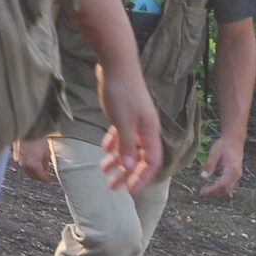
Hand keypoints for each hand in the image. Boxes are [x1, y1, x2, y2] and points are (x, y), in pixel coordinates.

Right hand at [10, 137, 54, 181]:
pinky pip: (23, 165)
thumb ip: (46, 163)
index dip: (46, 179)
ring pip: (27, 171)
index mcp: (34, 165)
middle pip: (33, 176)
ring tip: (39, 167)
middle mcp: (25, 165)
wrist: (26, 130)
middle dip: (39, 176)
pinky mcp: (15, 156)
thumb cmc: (37, 139)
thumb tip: (46, 168)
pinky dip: (28, 165)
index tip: (49, 180)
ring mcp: (19, 161)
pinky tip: (32, 161)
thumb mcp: (46, 152)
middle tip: (45, 175)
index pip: (41, 177)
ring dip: (33, 171)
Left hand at [97, 74, 162, 194]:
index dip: (142, 177)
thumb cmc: (122, 92)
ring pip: (128, 147)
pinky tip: (104, 150)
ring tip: (104, 171)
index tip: (130, 191)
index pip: (151, 161)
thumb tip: (128, 166)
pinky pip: (121, 134)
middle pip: (139, 157)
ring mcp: (134, 121)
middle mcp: (145, 129)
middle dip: (127, 173)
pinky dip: (113, 144)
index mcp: (150, 132)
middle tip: (113, 187)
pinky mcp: (123, 113)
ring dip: (117, 160)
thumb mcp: (123, 121)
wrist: (116, 65)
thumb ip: (126, 145)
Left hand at [198, 134, 245, 197]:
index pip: (222, 185)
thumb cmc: (223, 145)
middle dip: (214, 194)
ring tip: (205, 191)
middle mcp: (236, 174)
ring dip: (217, 192)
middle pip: (226, 189)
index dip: (212, 190)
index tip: (202, 192)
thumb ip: (209, 165)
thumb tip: (203, 176)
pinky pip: (229, 185)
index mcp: (232, 169)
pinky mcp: (235, 174)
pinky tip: (212, 188)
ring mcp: (237, 175)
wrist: (234, 139)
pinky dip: (220, 189)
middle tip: (202, 193)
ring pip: (228, 189)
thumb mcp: (214, 153)